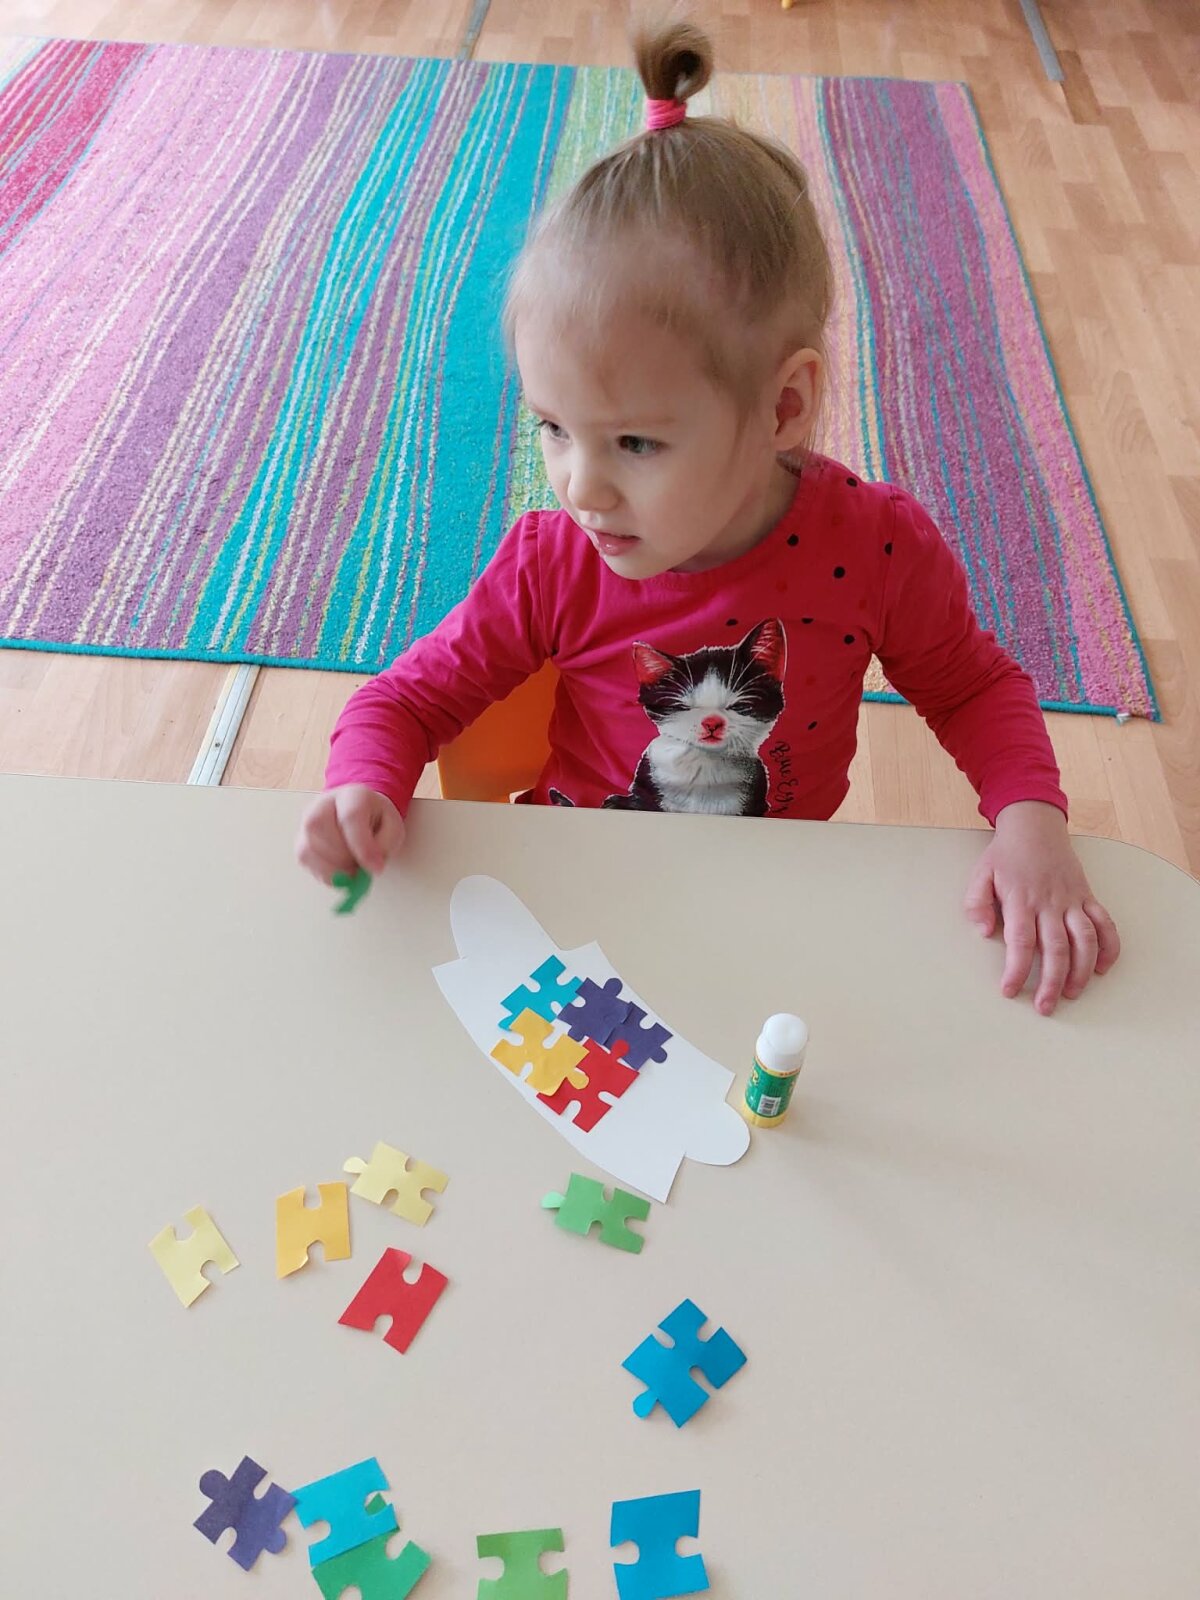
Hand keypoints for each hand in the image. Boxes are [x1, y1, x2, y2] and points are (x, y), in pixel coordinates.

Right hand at [295, 785, 404, 884]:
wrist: (359, 813)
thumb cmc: (376, 821)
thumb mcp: (393, 828)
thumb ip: (385, 845)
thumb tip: (371, 867)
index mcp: (353, 795)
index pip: (351, 816)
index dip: (362, 846)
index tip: (375, 868)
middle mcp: (323, 803)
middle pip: (319, 827)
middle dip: (342, 857)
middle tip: (360, 870)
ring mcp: (307, 821)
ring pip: (308, 848)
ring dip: (333, 868)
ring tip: (352, 868)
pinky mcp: (301, 840)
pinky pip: (305, 860)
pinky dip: (324, 873)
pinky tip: (340, 871)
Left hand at [964, 801, 1119, 1015]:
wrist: (1035, 826)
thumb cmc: (1006, 855)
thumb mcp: (980, 874)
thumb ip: (976, 903)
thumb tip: (984, 931)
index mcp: (1021, 900)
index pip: (1020, 942)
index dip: (1016, 970)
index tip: (1009, 991)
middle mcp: (1050, 903)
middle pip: (1056, 948)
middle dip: (1051, 981)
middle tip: (1045, 1007)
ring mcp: (1072, 900)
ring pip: (1085, 940)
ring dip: (1081, 970)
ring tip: (1072, 993)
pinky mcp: (1087, 896)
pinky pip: (1105, 923)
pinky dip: (1109, 947)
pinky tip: (1102, 968)